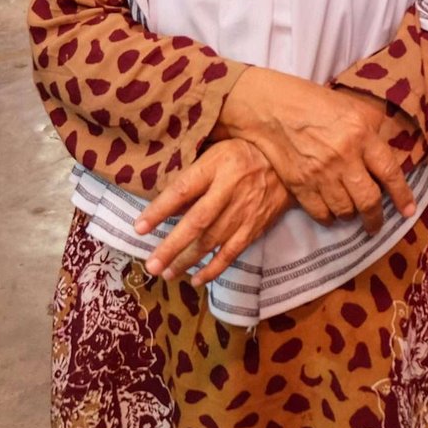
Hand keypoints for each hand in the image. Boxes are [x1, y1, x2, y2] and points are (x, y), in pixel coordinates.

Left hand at [134, 139, 291, 286]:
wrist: (288, 163)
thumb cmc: (244, 151)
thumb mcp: (217, 148)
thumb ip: (194, 171)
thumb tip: (167, 201)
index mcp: (216, 166)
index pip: (183, 190)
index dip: (159, 210)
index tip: (138, 228)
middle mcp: (229, 190)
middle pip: (197, 222)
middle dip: (172, 246)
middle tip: (151, 265)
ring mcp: (244, 211)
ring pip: (212, 241)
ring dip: (187, 260)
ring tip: (166, 273)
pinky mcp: (255, 226)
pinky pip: (233, 251)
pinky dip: (215, 268)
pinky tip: (197, 279)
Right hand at [219, 68, 415, 232]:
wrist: (270, 108)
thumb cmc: (313, 101)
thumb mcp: (351, 107)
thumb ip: (372, 131)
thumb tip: (387, 154)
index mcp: (361, 134)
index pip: (389, 171)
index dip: (402, 195)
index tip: (408, 211)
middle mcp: (344, 157)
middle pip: (368, 200)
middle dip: (375, 218)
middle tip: (376, 224)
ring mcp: (321, 174)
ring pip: (345, 210)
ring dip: (351, 216)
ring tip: (352, 213)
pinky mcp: (299, 185)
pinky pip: (321, 213)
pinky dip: (329, 218)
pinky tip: (331, 213)